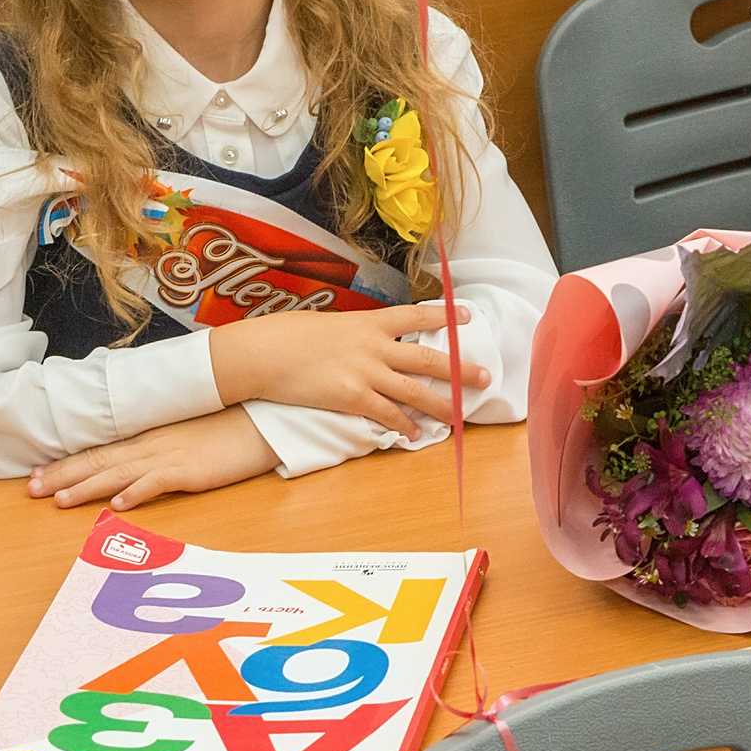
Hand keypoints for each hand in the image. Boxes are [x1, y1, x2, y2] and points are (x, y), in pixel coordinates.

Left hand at [29, 406, 278, 509]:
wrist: (262, 416)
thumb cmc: (229, 425)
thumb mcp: (188, 432)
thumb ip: (161, 443)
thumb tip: (135, 456)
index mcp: (150, 437)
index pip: (100, 450)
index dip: (67, 463)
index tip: (38, 474)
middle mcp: (153, 445)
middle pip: (100, 460)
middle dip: (63, 475)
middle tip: (31, 489)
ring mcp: (171, 457)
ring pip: (120, 472)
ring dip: (88, 486)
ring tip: (60, 500)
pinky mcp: (192, 470)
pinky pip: (160, 482)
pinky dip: (138, 492)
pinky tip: (119, 505)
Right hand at [207, 301, 484, 433]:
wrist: (265, 352)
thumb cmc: (291, 335)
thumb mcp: (331, 324)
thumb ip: (356, 333)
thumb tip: (369, 340)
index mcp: (370, 322)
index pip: (417, 316)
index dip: (445, 316)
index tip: (468, 317)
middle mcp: (375, 345)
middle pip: (428, 358)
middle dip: (460, 369)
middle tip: (484, 377)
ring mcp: (365, 372)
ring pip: (415, 391)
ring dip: (441, 405)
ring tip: (461, 416)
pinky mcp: (352, 397)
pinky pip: (387, 414)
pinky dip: (404, 426)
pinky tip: (414, 434)